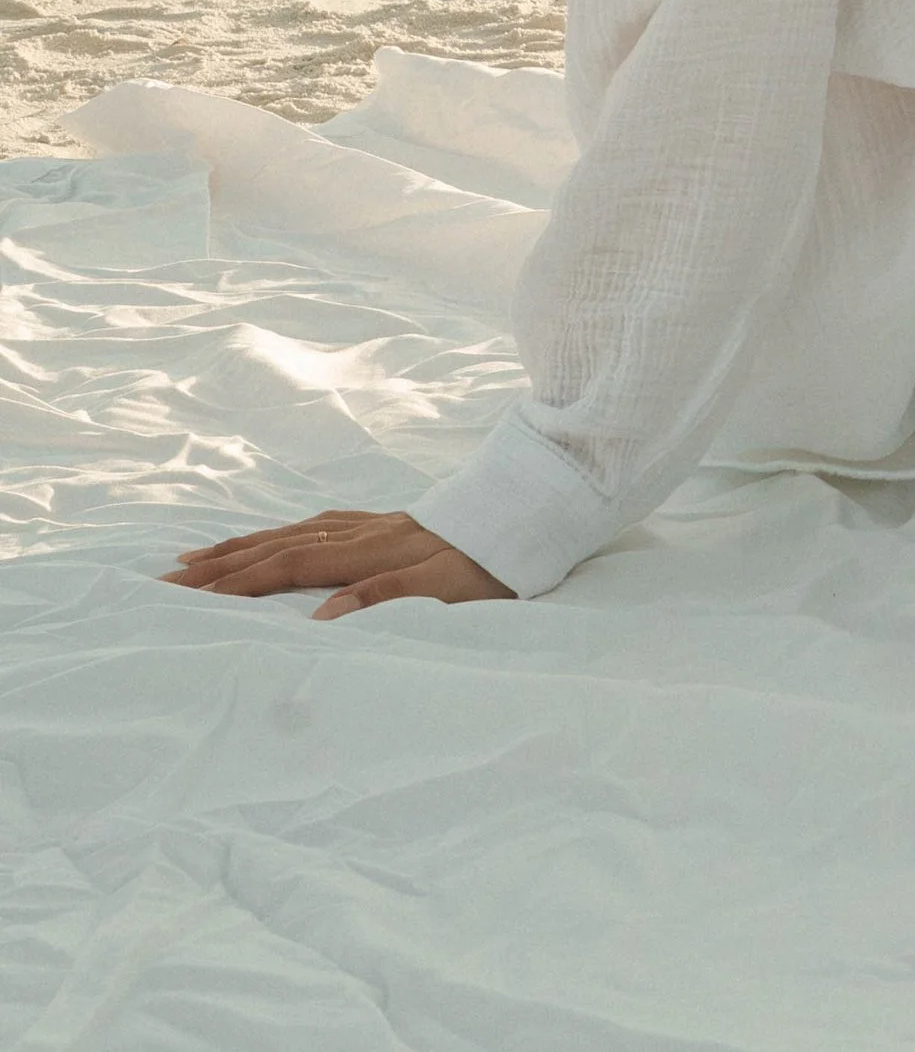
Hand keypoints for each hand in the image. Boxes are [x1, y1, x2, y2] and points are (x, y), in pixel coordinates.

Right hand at [164, 508, 514, 620]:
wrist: (529, 514)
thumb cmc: (491, 563)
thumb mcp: (446, 590)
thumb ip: (384, 598)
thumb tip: (318, 619)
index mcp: (367, 551)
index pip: (285, 565)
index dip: (235, 580)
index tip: (186, 593)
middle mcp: (360, 531)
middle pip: (276, 544)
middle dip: (221, 562)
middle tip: (167, 576)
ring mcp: (371, 523)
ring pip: (292, 530)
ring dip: (244, 544)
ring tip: (201, 556)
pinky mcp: (386, 521)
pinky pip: (317, 523)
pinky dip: (284, 530)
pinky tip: (279, 534)